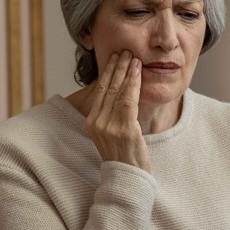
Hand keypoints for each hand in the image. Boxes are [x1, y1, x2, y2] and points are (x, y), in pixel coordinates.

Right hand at [84, 51, 150, 172]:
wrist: (129, 178)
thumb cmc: (124, 156)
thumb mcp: (112, 134)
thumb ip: (112, 115)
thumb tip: (118, 93)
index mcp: (91, 123)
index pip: (99, 91)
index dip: (107, 73)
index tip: (114, 58)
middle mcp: (97, 123)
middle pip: (107, 88)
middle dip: (117, 67)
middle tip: (124, 51)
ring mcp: (109, 127)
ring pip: (118, 91)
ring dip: (126, 71)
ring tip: (133, 57)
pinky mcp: (124, 130)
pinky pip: (128, 101)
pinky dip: (133, 84)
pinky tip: (138, 72)